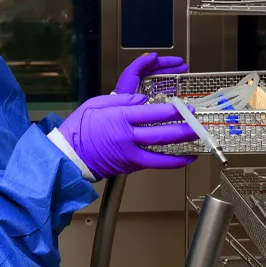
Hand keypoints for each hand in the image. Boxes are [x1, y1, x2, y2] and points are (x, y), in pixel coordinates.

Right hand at [58, 94, 196, 179]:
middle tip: (197, 123)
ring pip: (161, 153)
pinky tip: (183, 157)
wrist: (68, 156)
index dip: (171, 110)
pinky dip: (171, 162)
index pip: (151, 113)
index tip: (183, 107)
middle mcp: (126, 138)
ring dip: (181, 148)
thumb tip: (142, 100)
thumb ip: (120, 100)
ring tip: (197, 143)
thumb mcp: (96, 104)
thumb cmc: (79, 128)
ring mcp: (129, 154)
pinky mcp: (130, 166)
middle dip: (182, 128)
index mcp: (118, 119)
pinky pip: (154, 164)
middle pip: (160, 133)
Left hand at [115, 53, 187, 93]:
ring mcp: (150, 88)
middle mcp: (146, 79)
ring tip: (183, 75)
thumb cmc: (124, 90)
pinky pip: (164, 91)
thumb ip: (141, 62)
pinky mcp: (152, 97)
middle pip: (162, 71)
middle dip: (174, 68)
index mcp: (140, 72)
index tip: (178, 60)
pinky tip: (177, 87)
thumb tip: (153, 55)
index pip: (156, 63)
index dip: (168, 61)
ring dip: (174, 77)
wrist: (123, 107)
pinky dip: (171, 88)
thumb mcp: (130, 72)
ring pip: (164, 80)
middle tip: (184, 67)